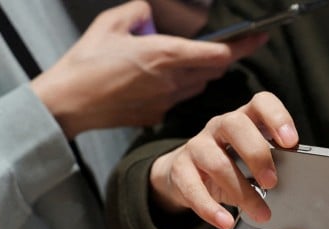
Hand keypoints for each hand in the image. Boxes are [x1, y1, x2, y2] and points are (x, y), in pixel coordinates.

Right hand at [30, 0, 266, 137]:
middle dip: (222, 58)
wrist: (68, 104)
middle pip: (214, 70)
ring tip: (184, 60)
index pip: (218, 53)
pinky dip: (180, 87)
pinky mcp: (156, 115)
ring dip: (200, 73)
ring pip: (198, 85)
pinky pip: (179, 99)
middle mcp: (171, 81)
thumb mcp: (110, 24)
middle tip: (224, 46)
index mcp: (164, 55)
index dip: (243, 46)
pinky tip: (161, 79)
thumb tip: (150, 12)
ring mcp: (166, 101)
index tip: (260, 37)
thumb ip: (138, 13)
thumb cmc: (85, 63)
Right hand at [148, 91, 299, 228]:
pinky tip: (225, 222)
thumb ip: (279, 212)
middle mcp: (221, 126)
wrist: (186, 178)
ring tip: (260, 213)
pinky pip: (191, 186)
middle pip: (236, 124)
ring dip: (240, 189)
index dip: (276, 117)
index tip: (291, 141)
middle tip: (273, 183)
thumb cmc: (233, 173)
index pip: (261, 103)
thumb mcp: (258, 185)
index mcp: (248, 121)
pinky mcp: (181, 169)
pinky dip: (209, 207)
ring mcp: (198, 145)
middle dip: (257, 153)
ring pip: (216, 160)